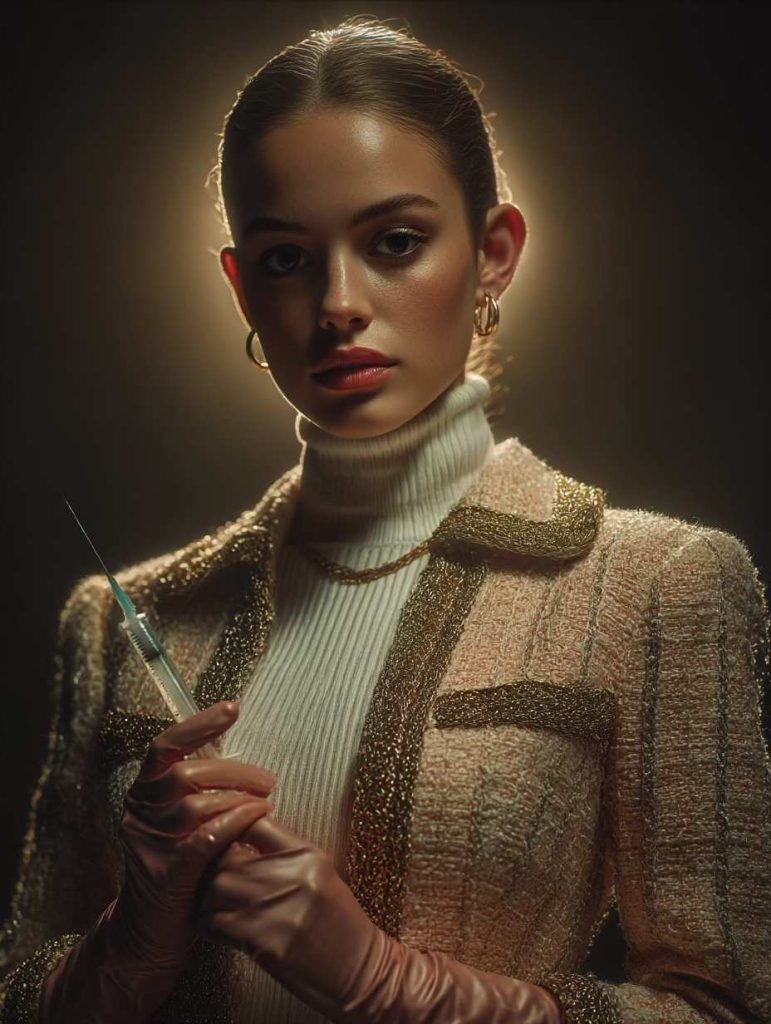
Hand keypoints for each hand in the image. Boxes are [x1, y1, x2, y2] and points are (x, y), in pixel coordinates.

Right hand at [40, 700, 275, 1023]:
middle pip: (186, 773)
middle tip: (267, 780)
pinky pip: (205, 838)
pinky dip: (235, 823)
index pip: (164, 746)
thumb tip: (238, 760)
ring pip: (196, 805)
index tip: (232, 707)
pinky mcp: (167, 875)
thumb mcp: (179, 825)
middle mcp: (139, 814)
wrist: (149, 935)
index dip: (198, 724)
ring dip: (239, 798)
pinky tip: (257, 818)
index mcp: (142, 795)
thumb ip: (196, 792)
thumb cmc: (177, 871)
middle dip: (234, 770)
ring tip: (265, 802)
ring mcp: (150, 845)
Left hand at [197, 816, 562, 1023]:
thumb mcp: (322, 873)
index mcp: (308, 853)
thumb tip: (240, 832)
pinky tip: (216, 922)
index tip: (218, 831)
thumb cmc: (340, 922)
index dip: (229, 823)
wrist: (361, 972)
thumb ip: (285, 851)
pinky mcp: (264, 943)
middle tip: (201, 866)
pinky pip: (217, 923)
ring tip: (207, 895)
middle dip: (209, 860)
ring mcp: (277, 910)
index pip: (254, 820)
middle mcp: (292, 876)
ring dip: (204, 892)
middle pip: (227, 854)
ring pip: (215, 887)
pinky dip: (209, 922)